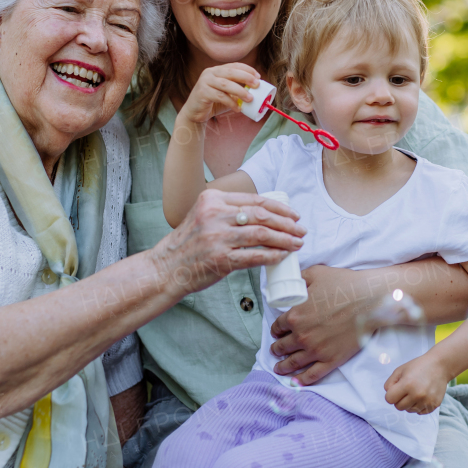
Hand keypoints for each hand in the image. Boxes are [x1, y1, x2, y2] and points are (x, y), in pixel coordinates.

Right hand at [151, 189, 303, 297]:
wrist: (166, 268)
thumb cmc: (187, 244)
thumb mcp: (202, 216)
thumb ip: (226, 211)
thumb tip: (263, 215)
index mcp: (212, 199)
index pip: (254, 200)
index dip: (279, 207)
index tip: (293, 215)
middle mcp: (214, 215)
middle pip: (261, 215)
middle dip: (287, 223)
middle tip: (301, 230)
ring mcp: (217, 237)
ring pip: (261, 234)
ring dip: (284, 239)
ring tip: (297, 243)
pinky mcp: (220, 259)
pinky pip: (254, 256)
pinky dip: (272, 256)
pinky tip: (282, 256)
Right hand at [177, 63, 260, 126]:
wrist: (194, 113)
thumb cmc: (213, 103)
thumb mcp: (228, 94)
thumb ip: (238, 91)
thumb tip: (256, 91)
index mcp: (217, 70)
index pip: (234, 65)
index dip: (248, 69)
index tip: (258, 77)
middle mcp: (210, 73)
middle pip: (231, 72)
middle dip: (246, 77)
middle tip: (257, 85)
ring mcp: (205, 81)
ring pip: (226, 84)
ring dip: (240, 91)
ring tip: (250, 99)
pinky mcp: (202, 92)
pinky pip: (220, 96)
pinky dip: (231, 102)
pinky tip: (238, 109)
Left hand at [269, 265, 367, 384]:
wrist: (370, 301)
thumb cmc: (345, 285)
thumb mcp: (316, 273)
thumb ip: (300, 278)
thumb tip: (292, 280)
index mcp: (295, 315)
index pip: (277, 326)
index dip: (275, 330)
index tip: (276, 332)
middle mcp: (302, 335)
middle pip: (282, 346)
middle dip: (277, 349)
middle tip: (275, 350)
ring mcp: (316, 350)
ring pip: (293, 363)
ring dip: (283, 366)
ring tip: (279, 368)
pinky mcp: (331, 360)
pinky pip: (312, 375)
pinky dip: (301, 380)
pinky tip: (295, 381)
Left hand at [384, 354, 449, 414]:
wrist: (440, 366)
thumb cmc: (418, 366)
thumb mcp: (400, 370)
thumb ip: (390, 383)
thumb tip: (388, 395)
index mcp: (407, 384)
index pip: (389, 399)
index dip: (391, 394)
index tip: (396, 389)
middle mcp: (417, 394)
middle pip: (398, 407)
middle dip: (399, 400)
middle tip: (406, 390)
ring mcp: (427, 401)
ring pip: (409, 411)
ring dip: (409, 403)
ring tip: (415, 392)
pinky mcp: (434, 405)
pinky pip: (420, 412)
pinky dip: (419, 406)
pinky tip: (422, 396)